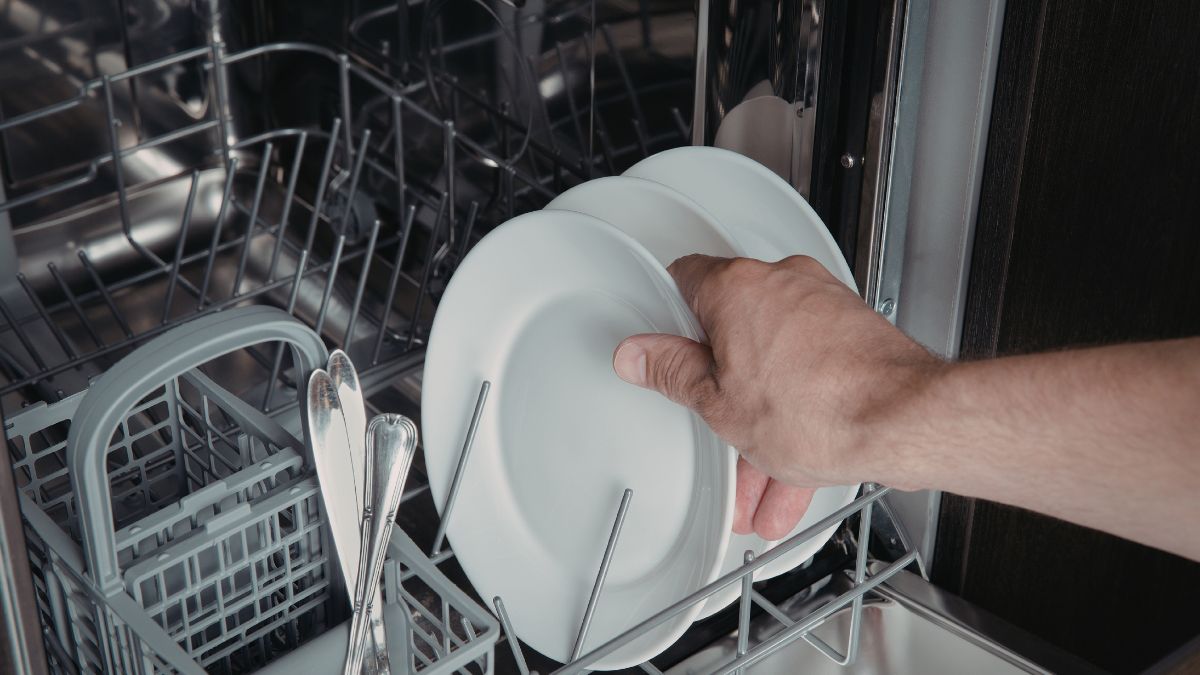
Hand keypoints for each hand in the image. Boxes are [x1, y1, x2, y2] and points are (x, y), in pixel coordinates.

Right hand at [611, 255, 941, 538]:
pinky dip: (800, 418)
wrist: (906, 423)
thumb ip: (673, 373)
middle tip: (713, 420)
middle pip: (733, 330)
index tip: (663, 346)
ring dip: (764, 420)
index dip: (668, 317)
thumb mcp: (720, 405)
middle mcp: (783, 283)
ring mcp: (824, 306)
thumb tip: (640, 355)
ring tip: (759, 479)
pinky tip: (794, 473)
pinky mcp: (855, 335)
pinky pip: (812, 376)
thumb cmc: (823, 408)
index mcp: (738, 288)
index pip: (685, 279)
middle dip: (725, 389)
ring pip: (776, 364)